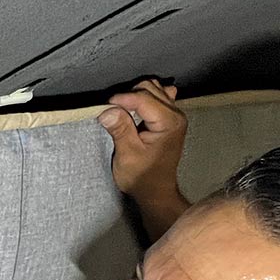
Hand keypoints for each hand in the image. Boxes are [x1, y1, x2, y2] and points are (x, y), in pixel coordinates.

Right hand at [98, 79, 186, 203]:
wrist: (156, 191)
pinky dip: (144, 99)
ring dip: (135, 96)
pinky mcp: (169, 118)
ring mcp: (175, 115)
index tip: (103, 108)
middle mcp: (176, 114)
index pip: (143, 98)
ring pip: (153, 89)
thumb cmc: (142, 177)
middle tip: (112, 112)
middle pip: (149, 88)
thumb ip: (120, 129)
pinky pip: (158, 97)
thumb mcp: (127, 155)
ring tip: (121, 113)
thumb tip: (106, 110)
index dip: (121, 99)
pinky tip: (135, 111)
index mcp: (169, 122)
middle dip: (128, 96)